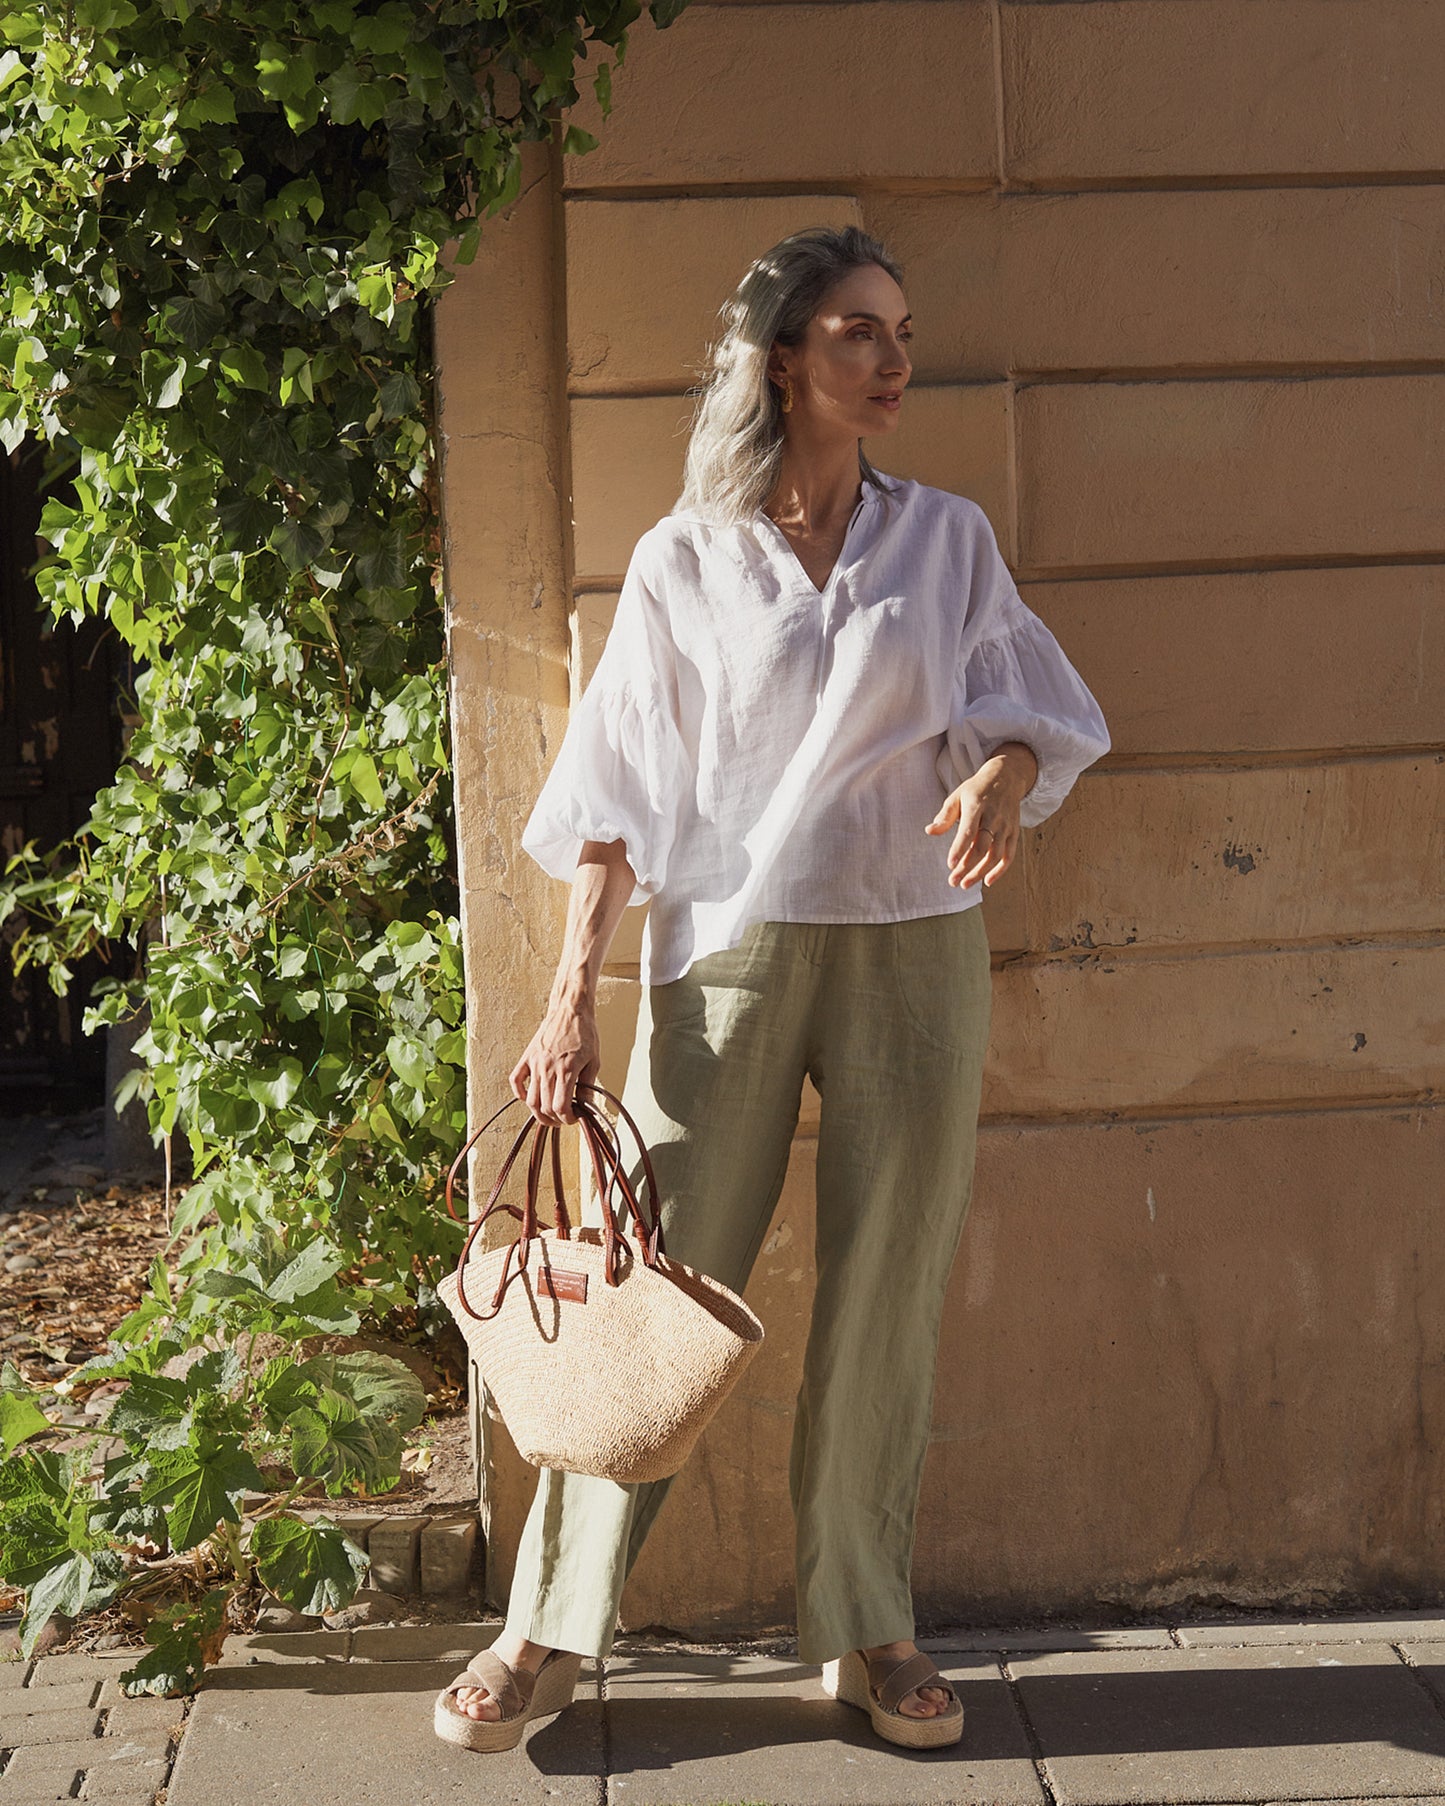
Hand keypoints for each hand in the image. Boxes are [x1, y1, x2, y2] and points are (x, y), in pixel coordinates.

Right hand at [509, 995, 599, 1125]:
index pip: (560, 1107)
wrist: (570, 1010)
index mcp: (566, 1070)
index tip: (574, 1118)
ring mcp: (535, 1063)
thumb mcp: (594, 1061)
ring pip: (530, 1100)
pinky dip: (520, 1094)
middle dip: (556, 1119)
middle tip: (565, 1118)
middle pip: (545, 1107)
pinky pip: (515, 1081)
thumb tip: (587, 1108)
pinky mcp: (527, 1057)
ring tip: (550, 1114)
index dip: (567, 1119)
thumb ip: (588, 1087)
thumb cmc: (584, 1033)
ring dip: (539, 1113)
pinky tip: (530, 1098)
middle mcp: (547, 1068)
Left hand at [924, 744, 1036, 890]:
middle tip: (953, 881)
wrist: (1006, 778)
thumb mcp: (957, 796)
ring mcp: (1006, 826)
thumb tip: (930, 831)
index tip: (950, 865)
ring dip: (981, 872)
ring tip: (965, 884)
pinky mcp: (1014, 832)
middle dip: (967, 867)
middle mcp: (993, 817)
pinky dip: (1000, 870)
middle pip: (982, 847)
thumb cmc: (976, 790)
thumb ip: (945, 816)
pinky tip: (987, 881)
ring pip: (996, 854)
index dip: (960, 849)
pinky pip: (1009, 855)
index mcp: (977, 806)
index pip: (968, 831)